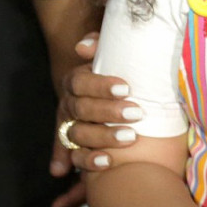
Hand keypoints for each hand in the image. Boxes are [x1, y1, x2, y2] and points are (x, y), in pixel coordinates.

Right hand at [56, 33, 141, 179]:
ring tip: (131, 137)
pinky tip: (107, 163)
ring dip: (103, 137)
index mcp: (77, 81)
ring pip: (78, 134)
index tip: (126, 88)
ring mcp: (72, 127)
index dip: (100, 86)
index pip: (81, 82)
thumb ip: (100, 44)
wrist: (122, 96)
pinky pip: (76, 157)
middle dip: (109, 112)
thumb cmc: (120, 72)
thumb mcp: (113, 55)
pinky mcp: (76, 149)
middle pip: (82, 109)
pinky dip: (89, 161)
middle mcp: (70, 104)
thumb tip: (83, 47)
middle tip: (137, 113)